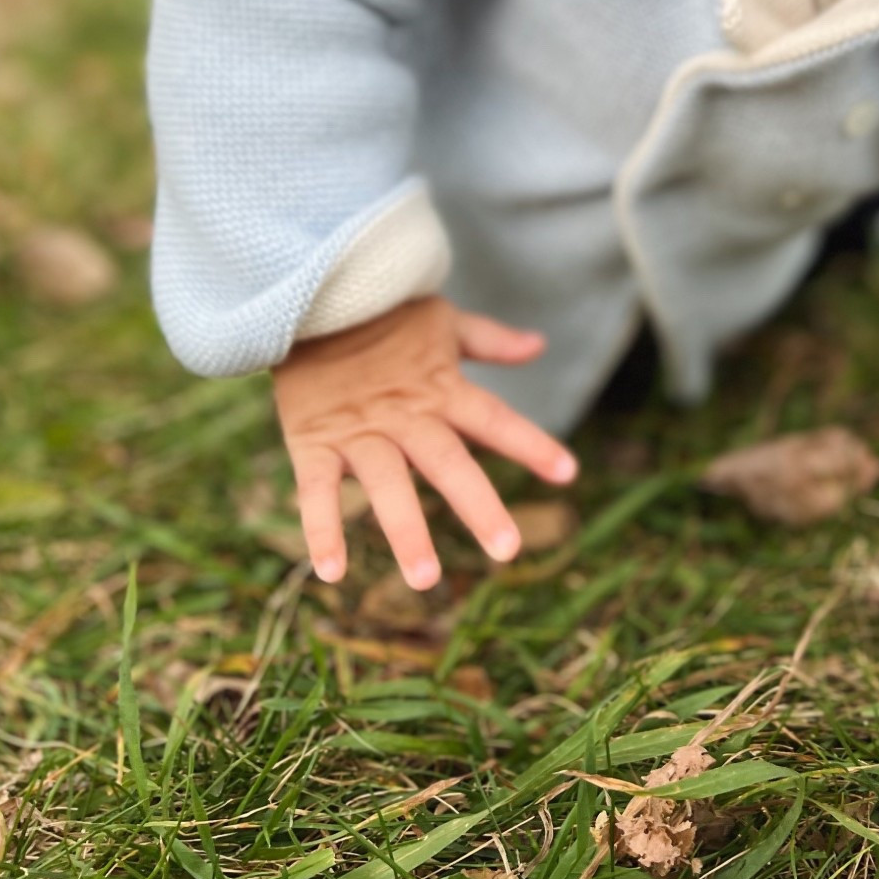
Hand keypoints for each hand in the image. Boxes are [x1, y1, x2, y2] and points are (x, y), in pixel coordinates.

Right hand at [272, 295, 577, 588]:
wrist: (310, 298)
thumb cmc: (384, 316)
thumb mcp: (442, 322)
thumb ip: (490, 340)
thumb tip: (539, 346)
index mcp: (441, 388)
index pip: (495, 418)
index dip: (531, 443)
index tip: (568, 473)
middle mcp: (405, 414)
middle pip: (448, 461)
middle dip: (478, 504)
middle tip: (508, 549)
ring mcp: (359, 430)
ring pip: (386, 484)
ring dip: (405, 531)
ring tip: (426, 580)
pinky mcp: (314, 441)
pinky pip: (316, 490)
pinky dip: (322, 529)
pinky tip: (331, 573)